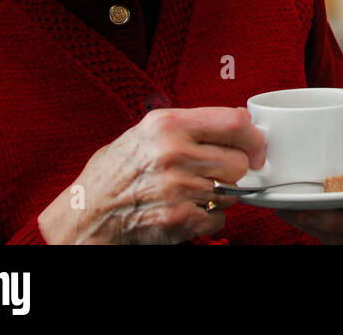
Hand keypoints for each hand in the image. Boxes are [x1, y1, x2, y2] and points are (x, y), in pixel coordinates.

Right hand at [38, 107, 263, 243]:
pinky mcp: (177, 218)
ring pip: (231, 192)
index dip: (254, 137)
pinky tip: (187, 210)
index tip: (256, 147)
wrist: (85, 213)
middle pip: (240, 161)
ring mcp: (176, 187)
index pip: (235, 122)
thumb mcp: (146, 132)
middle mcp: (173, 153)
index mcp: (167, 124)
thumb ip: (189, 126)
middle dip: (235, 171)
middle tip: (218, 174)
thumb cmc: (115, 172)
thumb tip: (237, 125)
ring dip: (220, 196)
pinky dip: (208, 218)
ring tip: (193, 192)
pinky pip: (218, 217)